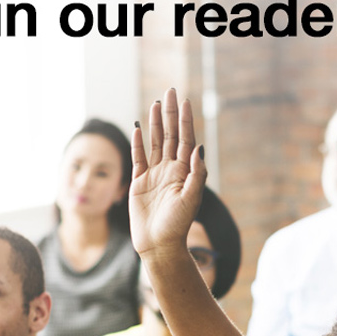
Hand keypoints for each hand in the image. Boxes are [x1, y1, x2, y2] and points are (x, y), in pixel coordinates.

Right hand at [128, 88, 206, 261]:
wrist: (159, 245)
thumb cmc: (178, 225)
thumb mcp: (192, 199)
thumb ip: (196, 173)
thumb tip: (199, 147)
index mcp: (185, 171)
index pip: (185, 139)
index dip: (185, 120)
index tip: (184, 100)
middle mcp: (170, 170)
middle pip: (171, 135)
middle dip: (170, 114)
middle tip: (170, 91)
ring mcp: (154, 175)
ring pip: (155, 142)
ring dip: (155, 123)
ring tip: (155, 104)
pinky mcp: (139, 182)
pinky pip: (138, 158)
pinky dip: (138, 143)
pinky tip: (137, 128)